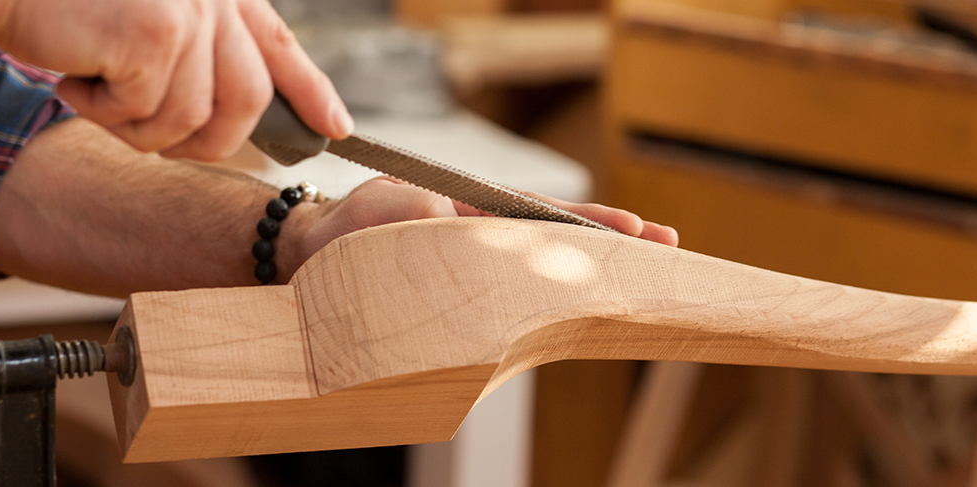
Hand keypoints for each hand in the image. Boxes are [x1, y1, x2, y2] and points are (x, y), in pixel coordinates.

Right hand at [0, 0, 350, 160]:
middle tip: (154, 138)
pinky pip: (144, 114)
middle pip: (245, 103)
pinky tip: (74, 75)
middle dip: (205, 141)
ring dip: (135, 127)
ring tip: (96, 90)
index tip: (337, 129)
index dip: (311, 92)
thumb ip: (204, 58)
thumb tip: (247, 121)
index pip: (280, 48)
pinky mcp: (155, 35)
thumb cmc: (71, 12)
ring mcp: (188, 13)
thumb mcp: (151, 27)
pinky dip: (101, 113)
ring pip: (190, 119)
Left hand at [275, 177, 678, 280]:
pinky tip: (578, 314)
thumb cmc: (344, 231)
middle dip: (610, 243)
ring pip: (541, 269)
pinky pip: (512, 301)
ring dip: (588, 275)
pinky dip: (549, 305)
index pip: (540, 212)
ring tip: (640, 278)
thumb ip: (422, 215)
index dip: (589, 221)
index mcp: (469, 207)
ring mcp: (472, 266)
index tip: (634, 228)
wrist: (309, 260)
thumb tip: (459, 226)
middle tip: (666, 246)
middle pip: (556, 237)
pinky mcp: (459, 296)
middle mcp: (479, 235)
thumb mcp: (381, 213)